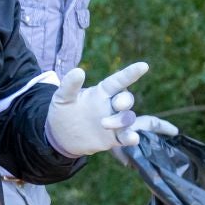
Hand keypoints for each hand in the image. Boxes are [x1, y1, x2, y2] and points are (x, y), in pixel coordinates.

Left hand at [45, 62, 176, 155]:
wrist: (60, 137)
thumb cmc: (62, 112)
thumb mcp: (61, 98)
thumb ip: (69, 85)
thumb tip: (78, 70)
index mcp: (101, 92)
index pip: (118, 81)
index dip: (131, 73)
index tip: (143, 66)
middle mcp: (111, 105)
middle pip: (126, 100)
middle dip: (125, 101)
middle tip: (117, 105)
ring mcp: (114, 122)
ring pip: (128, 118)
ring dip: (122, 121)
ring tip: (104, 124)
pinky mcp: (114, 138)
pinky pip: (127, 137)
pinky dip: (132, 138)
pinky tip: (133, 139)